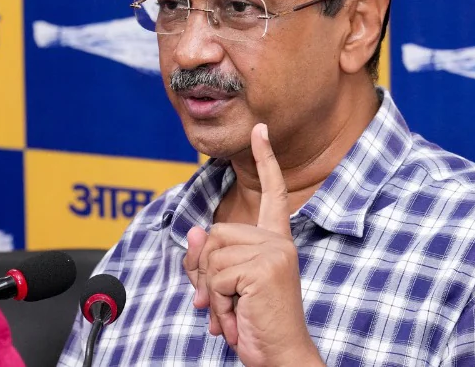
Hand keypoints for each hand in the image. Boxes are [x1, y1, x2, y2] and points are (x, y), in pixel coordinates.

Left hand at [183, 123, 322, 365]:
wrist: (279, 358)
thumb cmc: (255, 325)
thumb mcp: (225, 288)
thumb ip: (210, 259)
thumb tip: (194, 232)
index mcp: (274, 243)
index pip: (272, 194)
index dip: (266, 161)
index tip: (262, 130)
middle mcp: (278, 243)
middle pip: (214, 235)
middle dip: (206, 272)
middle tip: (225, 303)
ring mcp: (274, 253)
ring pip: (211, 255)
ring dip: (212, 292)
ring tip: (234, 313)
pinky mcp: (265, 268)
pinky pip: (216, 275)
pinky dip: (218, 302)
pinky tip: (237, 318)